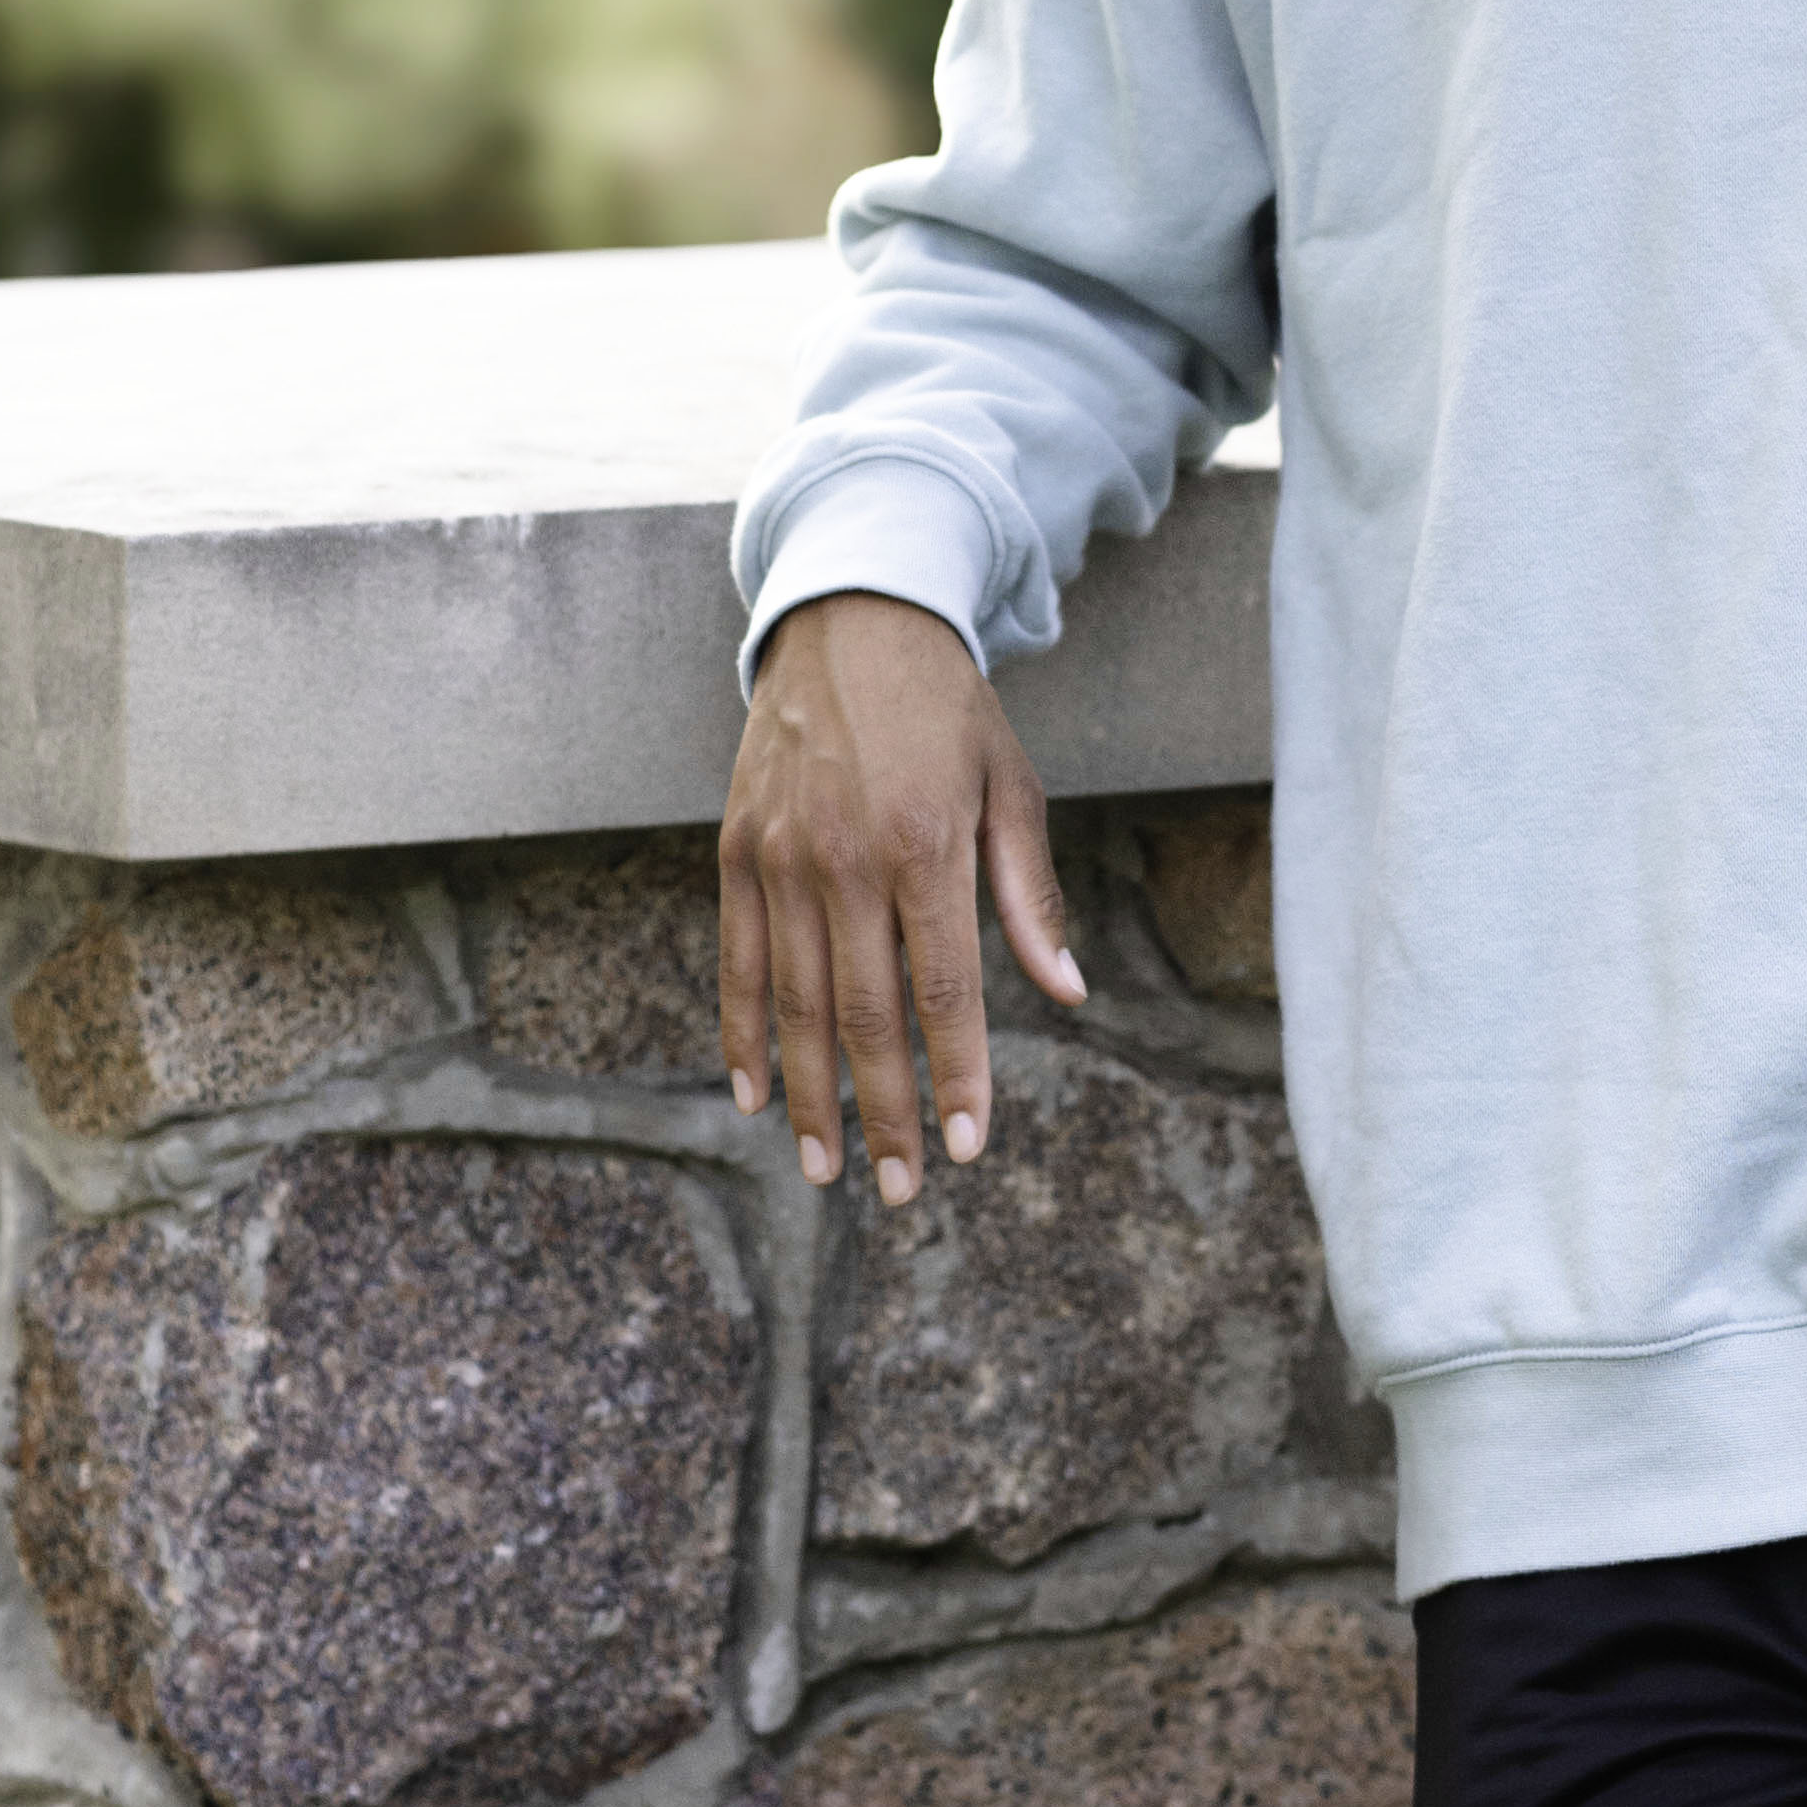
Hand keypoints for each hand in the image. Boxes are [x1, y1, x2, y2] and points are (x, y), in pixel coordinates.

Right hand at [715, 590, 1082, 1197]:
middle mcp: (848, 858)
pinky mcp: (738, 851)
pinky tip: (758, 1096)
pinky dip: (744, 1035)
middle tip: (901, 1189)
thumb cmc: (947, 708)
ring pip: (797, 1003)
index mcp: (928, 845)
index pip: (946, 989)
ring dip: (813, 1095)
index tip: (971, 1146)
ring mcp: (783, 857)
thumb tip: (1069, 992)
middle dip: (886, 1113)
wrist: (848, 617)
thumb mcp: (1010, 784)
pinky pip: (738, 962)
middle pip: (868, 1016)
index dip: (959, 1075)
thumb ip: (1028, 893)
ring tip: (826, 1168)